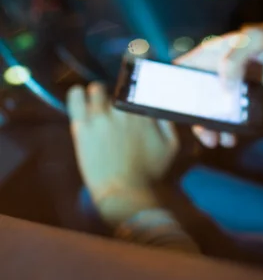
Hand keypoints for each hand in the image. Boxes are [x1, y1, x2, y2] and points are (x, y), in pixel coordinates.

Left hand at [67, 82, 178, 225]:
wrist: (124, 192)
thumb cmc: (149, 172)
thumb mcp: (170, 147)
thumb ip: (167, 122)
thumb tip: (159, 105)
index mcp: (145, 112)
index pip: (140, 87)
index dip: (138, 90)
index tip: (135, 96)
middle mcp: (123, 110)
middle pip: (119, 87)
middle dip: (119, 95)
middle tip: (117, 107)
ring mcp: (101, 117)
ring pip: (97, 89)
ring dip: (98, 94)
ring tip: (98, 103)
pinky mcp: (82, 126)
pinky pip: (75, 97)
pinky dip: (77, 93)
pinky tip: (79, 96)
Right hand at [175, 22, 262, 148]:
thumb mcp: (254, 39)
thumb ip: (234, 59)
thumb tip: (222, 87)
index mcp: (212, 57)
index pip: (183, 71)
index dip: (172, 88)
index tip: (169, 108)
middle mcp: (220, 76)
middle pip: (199, 102)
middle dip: (200, 124)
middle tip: (209, 139)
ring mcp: (236, 92)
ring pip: (221, 117)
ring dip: (224, 132)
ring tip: (232, 141)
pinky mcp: (253, 104)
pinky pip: (249, 121)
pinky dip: (258, 128)